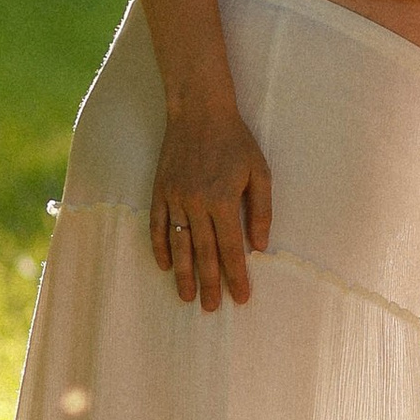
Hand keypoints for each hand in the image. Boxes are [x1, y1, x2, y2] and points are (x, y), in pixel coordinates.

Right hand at [148, 102, 271, 309]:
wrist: (199, 111)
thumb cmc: (236, 141)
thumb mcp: (259, 171)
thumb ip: (261, 209)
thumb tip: (260, 245)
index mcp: (223, 199)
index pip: (231, 248)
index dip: (237, 275)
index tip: (241, 297)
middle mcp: (196, 203)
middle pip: (203, 252)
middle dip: (209, 283)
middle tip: (212, 308)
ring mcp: (175, 198)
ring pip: (179, 244)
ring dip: (183, 273)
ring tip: (186, 297)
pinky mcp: (160, 191)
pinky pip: (158, 225)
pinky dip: (160, 247)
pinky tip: (165, 266)